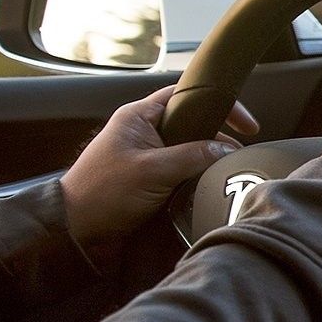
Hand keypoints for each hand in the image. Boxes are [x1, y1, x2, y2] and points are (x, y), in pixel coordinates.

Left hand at [61, 85, 258, 248]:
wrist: (75, 227)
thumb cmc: (103, 193)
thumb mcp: (153, 171)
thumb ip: (193, 156)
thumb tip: (227, 150)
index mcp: (139, 116)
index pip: (186, 95)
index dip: (218, 104)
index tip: (245, 125)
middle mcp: (144, 129)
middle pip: (192, 122)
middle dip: (217, 137)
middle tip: (239, 153)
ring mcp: (147, 153)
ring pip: (189, 147)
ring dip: (207, 160)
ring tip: (226, 173)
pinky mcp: (149, 175)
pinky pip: (181, 168)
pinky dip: (196, 176)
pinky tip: (208, 187)